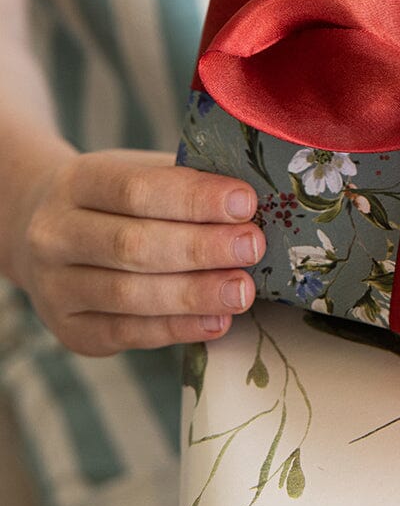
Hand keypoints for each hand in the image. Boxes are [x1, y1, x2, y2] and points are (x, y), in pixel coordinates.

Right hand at [12, 149, 263, 353]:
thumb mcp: (141, 171)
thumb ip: (187, 182)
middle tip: (252, 247)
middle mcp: (55, 234)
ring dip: (193, 294)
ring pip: (128, 295)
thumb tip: (251, 204)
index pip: (137, 189)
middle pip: (133, 245)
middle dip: (200, 248)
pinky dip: (176, 329)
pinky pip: (127, 333)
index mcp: (78, 182)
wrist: (40, 232)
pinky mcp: (70, 330)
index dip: (194, 199)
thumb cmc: (117, 199)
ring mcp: (55, 287)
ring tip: (241, 290)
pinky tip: (216, 321)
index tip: (245, 203)